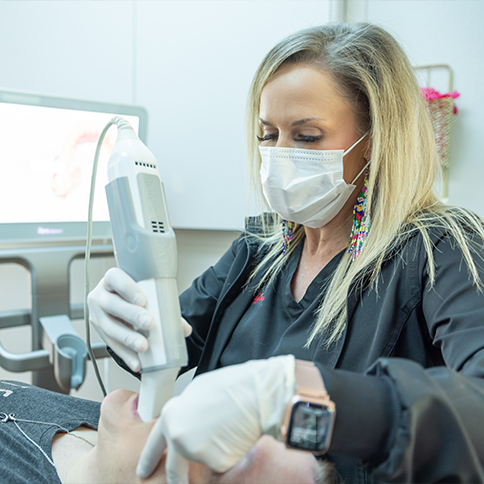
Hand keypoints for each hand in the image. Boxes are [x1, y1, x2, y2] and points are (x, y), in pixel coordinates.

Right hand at [88, 267, 191, 371]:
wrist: (123, 303)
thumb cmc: (136, 295)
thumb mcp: (148, 294)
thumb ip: (166, 307)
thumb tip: (185, 330)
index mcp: (111, 279)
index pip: (115, 278)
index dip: (127, 288)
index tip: (143, 300)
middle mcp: (100, 295)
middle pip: (111, 304)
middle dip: (131, 315)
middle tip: (149, 323)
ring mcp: (97, 314)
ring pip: (109, 326)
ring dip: (127, 338)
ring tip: (143, 346)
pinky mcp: (99, 331)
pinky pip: (110, 344)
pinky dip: (125, 354)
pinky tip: (137, 362)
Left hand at [136, 355, 295, 483]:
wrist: (253, 393)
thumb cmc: (229, 386)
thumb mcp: (195, 393)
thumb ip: (184, 412)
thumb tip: (186, 420)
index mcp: (170, 418)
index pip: (154, 445)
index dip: (149, 459)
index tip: (144, 470)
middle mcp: (178, 438)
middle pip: (174, 469)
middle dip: (176, 479)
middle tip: (178, 483)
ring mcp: (196, 453)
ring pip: (203, 459)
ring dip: (213, 450)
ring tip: (227, 426)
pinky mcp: (215, 463)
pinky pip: (221, 461)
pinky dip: (228, 452)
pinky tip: (235, 433)